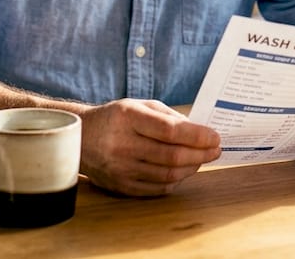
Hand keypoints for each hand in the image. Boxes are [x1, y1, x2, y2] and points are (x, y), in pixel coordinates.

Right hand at [78, 99, 220, 196]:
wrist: (79, 138)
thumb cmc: (115, 118)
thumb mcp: (138, 106)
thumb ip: (169, 117)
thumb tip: (199, 132)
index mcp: (127, 118)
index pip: (171, 131)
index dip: (198, 136)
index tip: (215, 137)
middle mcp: (122, 144)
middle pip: (172, 156)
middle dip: (201, 154)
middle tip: (215, 150)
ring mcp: (120, 168)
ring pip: (167, 174)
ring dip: (191, 168)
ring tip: (201, 159)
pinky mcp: (120, 186)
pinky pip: (157, 188)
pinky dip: (175, 180)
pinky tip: (183, 171)